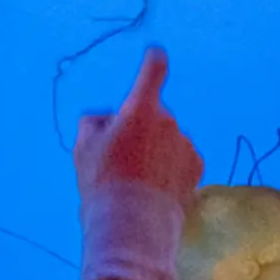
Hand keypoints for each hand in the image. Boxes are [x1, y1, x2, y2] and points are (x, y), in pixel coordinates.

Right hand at [76, 48, 201, 205]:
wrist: (132, 225)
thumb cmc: (103, 183)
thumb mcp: (82, 148)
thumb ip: (94, 123)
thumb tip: (105, 119)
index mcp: (141, 108)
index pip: (153, 71)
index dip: (153, 61)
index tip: (156, 53)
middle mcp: (169, 120)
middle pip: (154, 113)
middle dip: (142, 126)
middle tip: (121, 156)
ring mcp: (186, 144)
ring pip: (168, 138)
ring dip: (157, 149)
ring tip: (137, 180)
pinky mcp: (197, 167)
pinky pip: (181, 157)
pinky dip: (171, 167)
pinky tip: (155, 188)